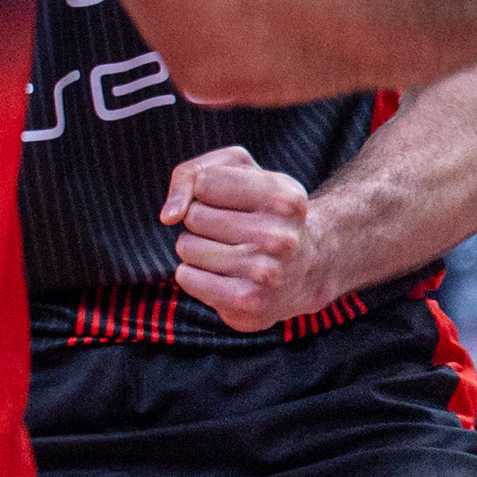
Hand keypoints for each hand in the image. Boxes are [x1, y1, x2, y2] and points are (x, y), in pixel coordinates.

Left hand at [162, 144, 327, 329]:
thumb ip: (194, 174)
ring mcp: (266, 273)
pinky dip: (194, 275)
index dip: (205, 190)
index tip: (229, 201)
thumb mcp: (240, 173)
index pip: (204, 182)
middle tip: (233, 231)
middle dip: (201, 221)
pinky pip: (185, 277)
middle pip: (193, 216)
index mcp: (284, 198)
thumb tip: (169, 215)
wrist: (307, 270)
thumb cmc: (261, 212)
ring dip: (197, 249)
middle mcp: (280, 237)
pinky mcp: (248, 303)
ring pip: (186, 247)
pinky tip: (224, 276)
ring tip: (231, 254)